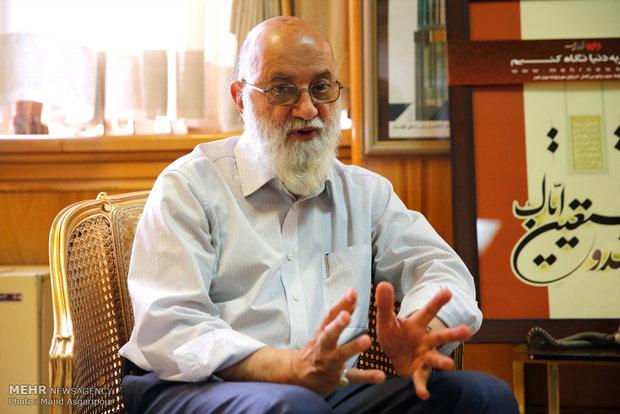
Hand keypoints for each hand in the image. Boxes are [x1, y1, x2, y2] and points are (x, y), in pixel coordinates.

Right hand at [291, 288, 385, 393]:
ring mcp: (329, 362)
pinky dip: (367, 377)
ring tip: (367, 340)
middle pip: (329, 334)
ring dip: (353, 347)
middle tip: (346, 316)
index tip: (351, 292)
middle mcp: (323, 346)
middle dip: (337, 325)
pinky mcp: (337, 378)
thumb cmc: (316, 347)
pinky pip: (353, 377)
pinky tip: (380, 375)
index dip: (340, 304)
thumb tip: (351, 293)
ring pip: (340, 355)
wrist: (300, 374)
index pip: (329, 316)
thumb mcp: (324, 330)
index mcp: (321, 333)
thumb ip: (340, 313)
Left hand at [375, 282, 471, 398]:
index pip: (428, 312)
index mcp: (417, 325)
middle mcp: (425, 340)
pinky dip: (422, 387)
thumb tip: (383, 283)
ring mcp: (424, 356)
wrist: (394, 355)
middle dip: (453, 334)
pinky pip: (421, 379)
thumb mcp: (386, 321)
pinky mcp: (418, 371)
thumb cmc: (394, 335)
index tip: (448, 291)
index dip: (437, 302)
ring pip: (436, 358)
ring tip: (450, 365)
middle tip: (467, 332)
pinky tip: (424, 395)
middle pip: (440, 336)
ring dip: (443, 362)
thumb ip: (385, 305)